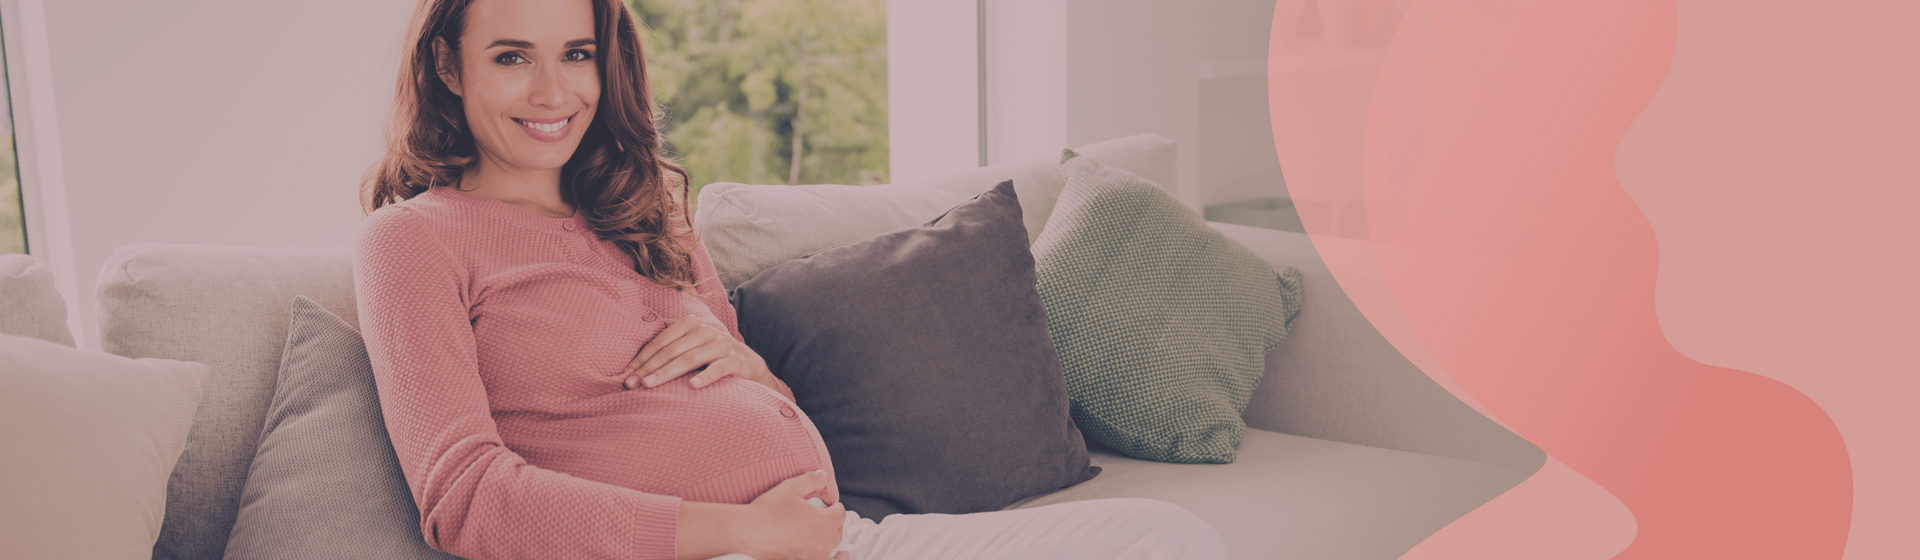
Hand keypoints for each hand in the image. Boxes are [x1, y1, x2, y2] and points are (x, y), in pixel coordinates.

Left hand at [625, 315, 776, 392]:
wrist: (748, 363)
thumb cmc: (710, 357)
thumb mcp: (690, 347)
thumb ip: (669, 351)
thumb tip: (633, 369)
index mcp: (690, 324)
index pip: (660, 342)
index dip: (642, 359)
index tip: (626, 375)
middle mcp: (705, 331)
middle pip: (671, 351)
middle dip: (649, 368)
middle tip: (632, 384)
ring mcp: (721, 345)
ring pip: (690, 359)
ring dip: (668, 373)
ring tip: (650, 385)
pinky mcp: (735, 360)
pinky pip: (718, 368)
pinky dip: (705, 377)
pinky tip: (693, 386)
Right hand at [675, 471, 846, 559]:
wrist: (748, 532)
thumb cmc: (768, 511)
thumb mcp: (792, 487)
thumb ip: (812, 480)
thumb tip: (823, 476)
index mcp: (825, 522)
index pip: (840, 513)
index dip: (833, 506)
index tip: (827, 504)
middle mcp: (824, 542)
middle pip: (837, 530)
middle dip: (833, 520)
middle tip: (822, 514)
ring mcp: (814, 555)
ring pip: (832, 546)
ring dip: (832, 537)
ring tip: (829, 533)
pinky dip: (836, 559)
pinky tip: (841, 556)